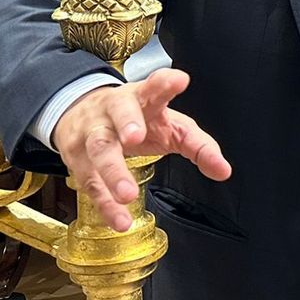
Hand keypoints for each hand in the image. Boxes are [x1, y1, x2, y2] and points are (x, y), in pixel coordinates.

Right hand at [52, 68, 231, 231]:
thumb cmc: (137, 120)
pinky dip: (105, 202)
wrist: (81, 113)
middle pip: (119, 110)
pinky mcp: (76, 156)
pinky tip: (119, 219)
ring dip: (112, 171)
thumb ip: (198, 146)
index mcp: (144, 97)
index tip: (180, 80)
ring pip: (99, 147)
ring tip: (127, 193)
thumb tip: (223, 171)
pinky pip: (89, 181)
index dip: (166, 82)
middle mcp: (115, 109)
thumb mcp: (170, 126)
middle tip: (136, 137)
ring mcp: (93, 130)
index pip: (155, 86)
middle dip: (127, 122)